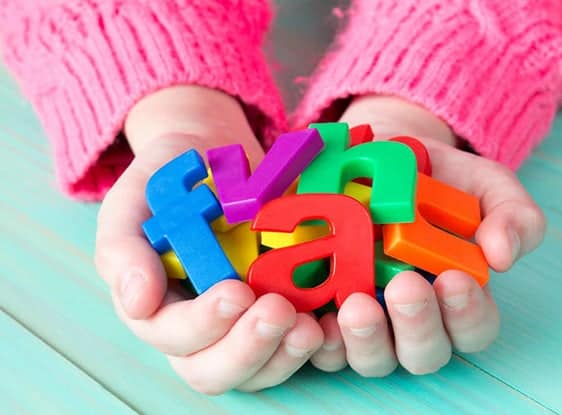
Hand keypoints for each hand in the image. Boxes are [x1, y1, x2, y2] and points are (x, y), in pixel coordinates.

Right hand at [94, 86, 323, 393]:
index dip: (204, 324)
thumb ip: (123, 250)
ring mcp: (244, 323)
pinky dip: (320, 344)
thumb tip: (137, 302)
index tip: (235, 292)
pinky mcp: (283, 310)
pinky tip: (334, 322)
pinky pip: (298, 343)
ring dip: (285, 355)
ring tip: (311, 327)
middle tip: (280, 312)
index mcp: (159, 308)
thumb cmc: (167, 179)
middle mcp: (202, 327)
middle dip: (249, 349)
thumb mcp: (133, 203)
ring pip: (260, 369)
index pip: (174, 337)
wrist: (211, 154)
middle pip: (215, 370)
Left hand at [310, 95, 546, 375]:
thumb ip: (512, 216)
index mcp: (456, 300)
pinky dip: (319, 338)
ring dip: (366, 339)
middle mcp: (411, 320)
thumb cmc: (439, 180)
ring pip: (371, 357)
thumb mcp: (485, 187)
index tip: (455, 279)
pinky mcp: (325, 310)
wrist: (380, 156)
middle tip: (406, 287)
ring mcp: (367, 320)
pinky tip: (316, 317)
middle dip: (416, 326)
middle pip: (422, 353)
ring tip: (357, 305)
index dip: (467, 314)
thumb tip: (503, 255)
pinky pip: (321, 343)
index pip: (471, 328)